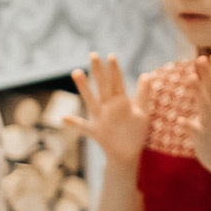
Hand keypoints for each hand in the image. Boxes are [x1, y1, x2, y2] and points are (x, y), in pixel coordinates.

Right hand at [63, 53, 153, 168]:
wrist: (128, 155)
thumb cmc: (135, 133)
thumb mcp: (143, 113)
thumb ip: (144, 94)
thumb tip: (147, 74)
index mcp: (120, 102)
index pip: (117, 83)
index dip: (115, 71)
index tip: (111, 56)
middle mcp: (108, 108)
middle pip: (103, 87)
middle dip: (99, 71)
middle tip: (93, 55)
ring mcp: (101, 119)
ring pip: (91, 100)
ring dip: (84, 87)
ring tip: (76, 72)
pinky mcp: (96, 132)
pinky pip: (83, 127)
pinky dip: (74, 124)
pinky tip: (63, 118)